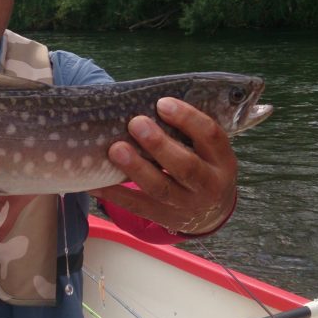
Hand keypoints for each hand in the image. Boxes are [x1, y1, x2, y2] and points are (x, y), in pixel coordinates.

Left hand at [89, 97, 238, 234]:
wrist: (211, 213)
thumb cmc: (203, 165)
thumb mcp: (209, 150)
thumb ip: (191, 129)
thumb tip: (151, 99)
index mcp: (222, 160)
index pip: (211, 135)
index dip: (188, 118)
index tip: (162, 103)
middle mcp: (209, 185)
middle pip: (186, 166)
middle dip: (159, 144)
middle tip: (135, 122)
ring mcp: (187, 205)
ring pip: (161, 188)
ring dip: (136, 168)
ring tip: (115, 149)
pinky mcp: (165, 219)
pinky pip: (138, 206)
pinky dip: (114, 193)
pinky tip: (95, 181)